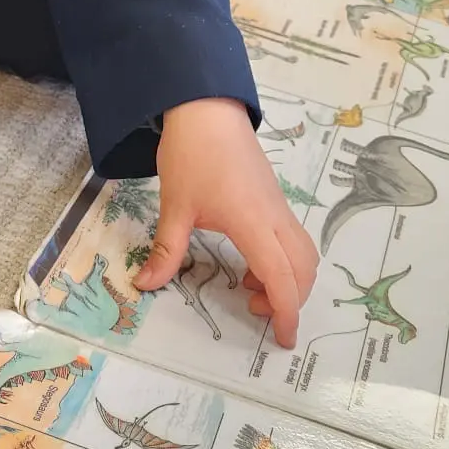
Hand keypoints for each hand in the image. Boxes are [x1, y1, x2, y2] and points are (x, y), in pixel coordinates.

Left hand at [135, 98, 317, 347]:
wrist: (207, 110)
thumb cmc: (192, 155)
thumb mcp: (175, 207)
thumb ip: (165, 251)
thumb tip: (144, 285)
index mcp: (253, 223)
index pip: (281, 276)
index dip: (286, 311)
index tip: (282, 338)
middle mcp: (275, 217)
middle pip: (304, 269)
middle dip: (290, 300)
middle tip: (255, 311)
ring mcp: (278, 207)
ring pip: (303, 253)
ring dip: (288, 279)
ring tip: (250, 288)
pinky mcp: (274, 199)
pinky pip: (291, 239)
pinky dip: (282, 261)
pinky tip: (249, 262)